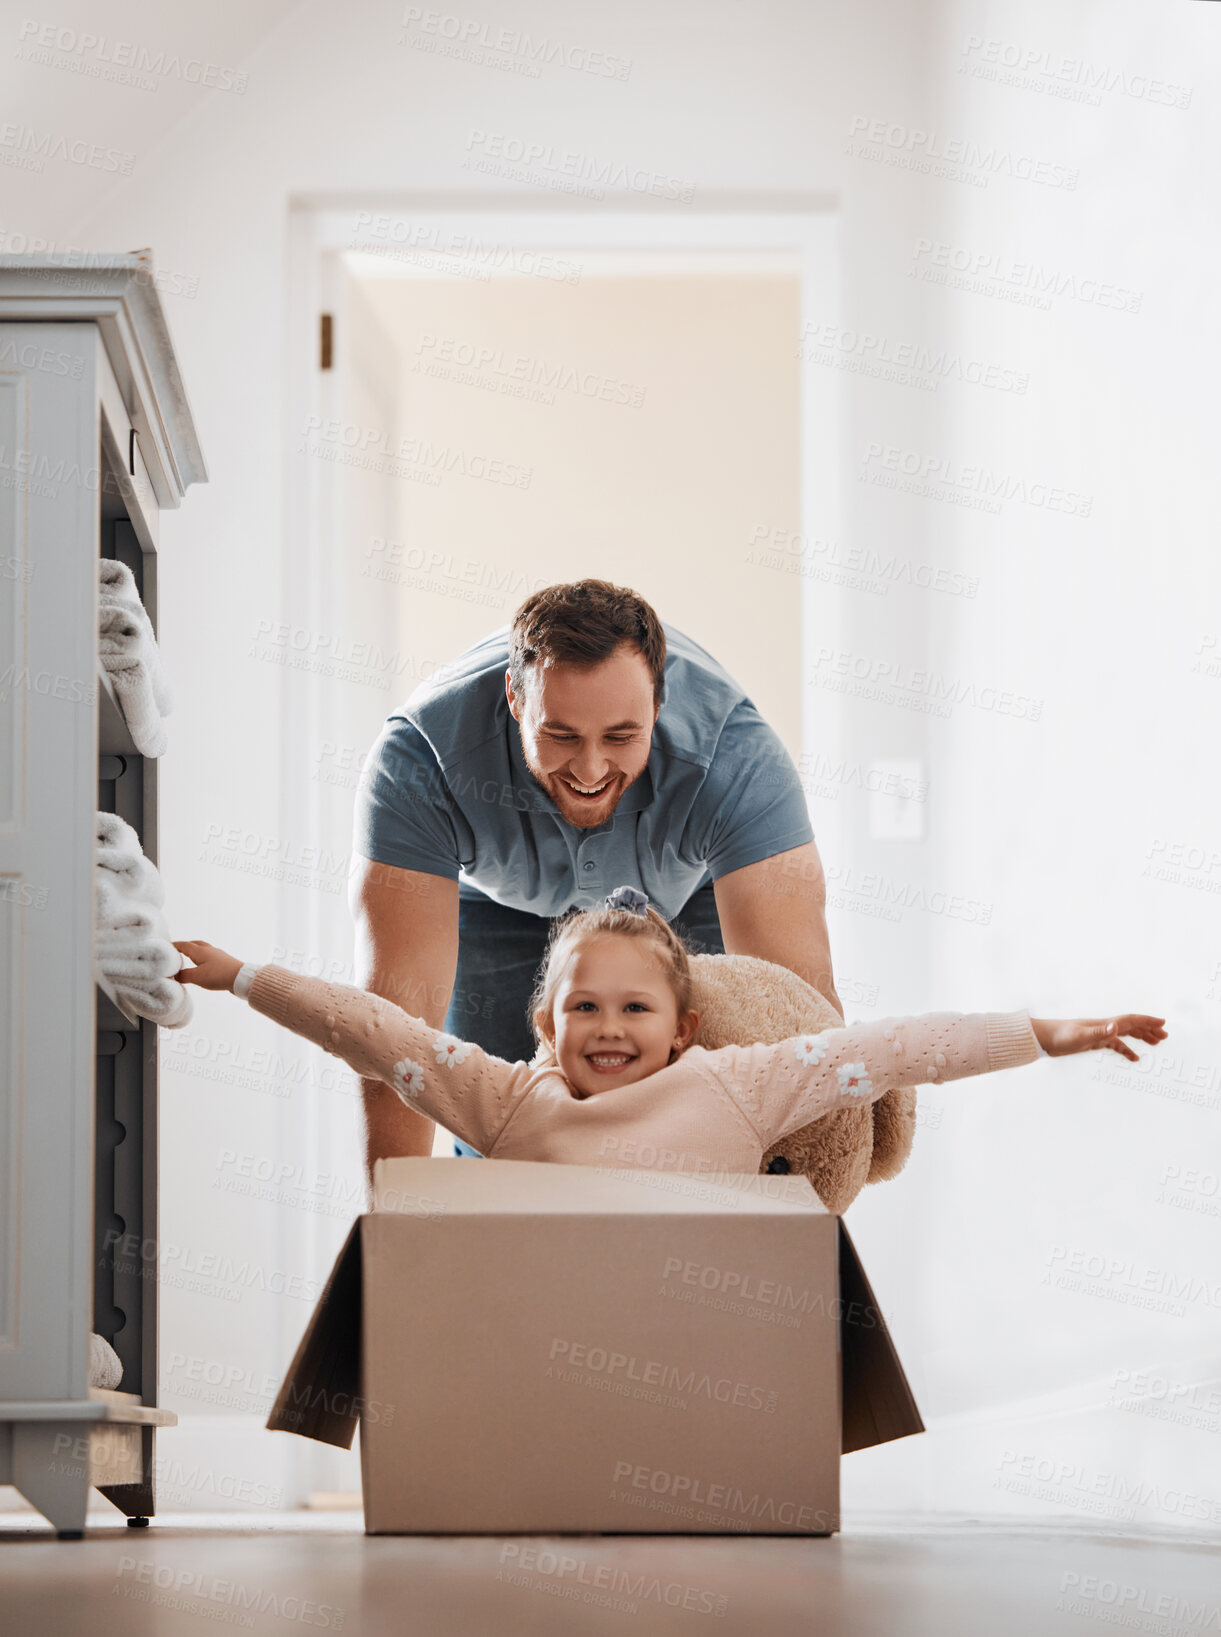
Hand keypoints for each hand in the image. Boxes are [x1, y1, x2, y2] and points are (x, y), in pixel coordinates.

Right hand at [173, 939, 242, 993]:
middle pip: (194, 944)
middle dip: (184, 946)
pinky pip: (209, 956)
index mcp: (200, 951)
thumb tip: (174, 975)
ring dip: (194, 951)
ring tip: (188, 957)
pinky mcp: (224, 962)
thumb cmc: (219, 975)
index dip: (174, 946)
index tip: (166, 946)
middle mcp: (209, 950)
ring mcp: (218, 955)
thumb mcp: (197, 977)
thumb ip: (183, 975)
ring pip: (203, 949)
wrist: (241, 978)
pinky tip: (203, 965)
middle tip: (177, 950)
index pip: (184, 945)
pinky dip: (202, 958)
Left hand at [1031, 1014, 1166, 1062]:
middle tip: (1165, 1036)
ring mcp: (1099, 1034)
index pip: (1131, 1020)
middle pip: (1132, 1026)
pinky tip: (1134, 1058)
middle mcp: (1104, 1027)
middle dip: (1149, 1029)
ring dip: (1142, 1037)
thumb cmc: (1061, 1036)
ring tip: (1157, 1043)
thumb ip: (1099, 1032)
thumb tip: (1115, 1027)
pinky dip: (1127, 1050)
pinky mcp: (1093, 1042)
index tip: (1163, 1023)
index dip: (1147, 1021)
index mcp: (1105, 1024)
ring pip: (1125, 1034)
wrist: (1044, 1038)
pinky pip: (1115, 1045)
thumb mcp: (1081, 1036)